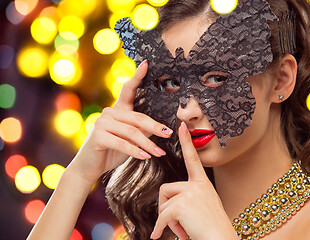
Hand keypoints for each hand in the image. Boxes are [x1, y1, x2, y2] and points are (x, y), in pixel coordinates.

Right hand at [68, 60, 172, 183]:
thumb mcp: (131, 139)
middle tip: (168, 134)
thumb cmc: (112, 151)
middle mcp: (109, 112)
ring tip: (160, 153)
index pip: (128, 90)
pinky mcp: (98, 136)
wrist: (90, 167)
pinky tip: (145, 158)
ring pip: (132, 132)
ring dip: (148, 144)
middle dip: (156, 127)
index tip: (146, 64)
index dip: (137, 76)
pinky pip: (122, 143)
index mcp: (118, 109)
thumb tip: (163, 129)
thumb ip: (143, 130)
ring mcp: (102, 122)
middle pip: (138, 117)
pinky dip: (135, 151)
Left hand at [150, 122, 236, 239]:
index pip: (193, 158)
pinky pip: (162, 217)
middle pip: (166, 189)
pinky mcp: (182, 205)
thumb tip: (167, 206)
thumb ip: (188, 198)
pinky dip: (159, 229)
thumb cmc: (212, 228)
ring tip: (181, 230)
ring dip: (167, 221)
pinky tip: (158, 236)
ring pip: (163, 205)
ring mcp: (190, 193)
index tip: (182, 126)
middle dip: (165, 208)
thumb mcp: (203, 206)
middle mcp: (197, 185)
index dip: (187, 141)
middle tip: (176, 223)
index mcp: (203, 183)